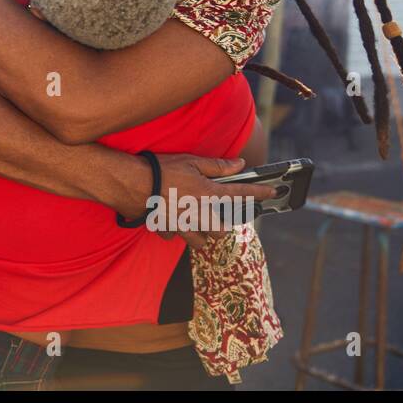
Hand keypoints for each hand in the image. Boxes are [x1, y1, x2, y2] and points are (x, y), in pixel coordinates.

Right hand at [151, 155, 276, 250]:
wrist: (131, 183)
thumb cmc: (161, 170)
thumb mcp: (191, 162)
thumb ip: (217, 166)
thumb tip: (239, 164)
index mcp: (207, 194)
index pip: (240, 194)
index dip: (258, 193)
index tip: (271, 193)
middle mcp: (198, 214)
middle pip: (220, 230)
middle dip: (222, 226)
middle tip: (219, 216)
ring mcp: (182, 225)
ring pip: (199, 241)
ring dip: (202, 235)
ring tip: (198, 225)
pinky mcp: (165, 229)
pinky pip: (173, 236)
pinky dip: (174, 231)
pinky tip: (171, 222)